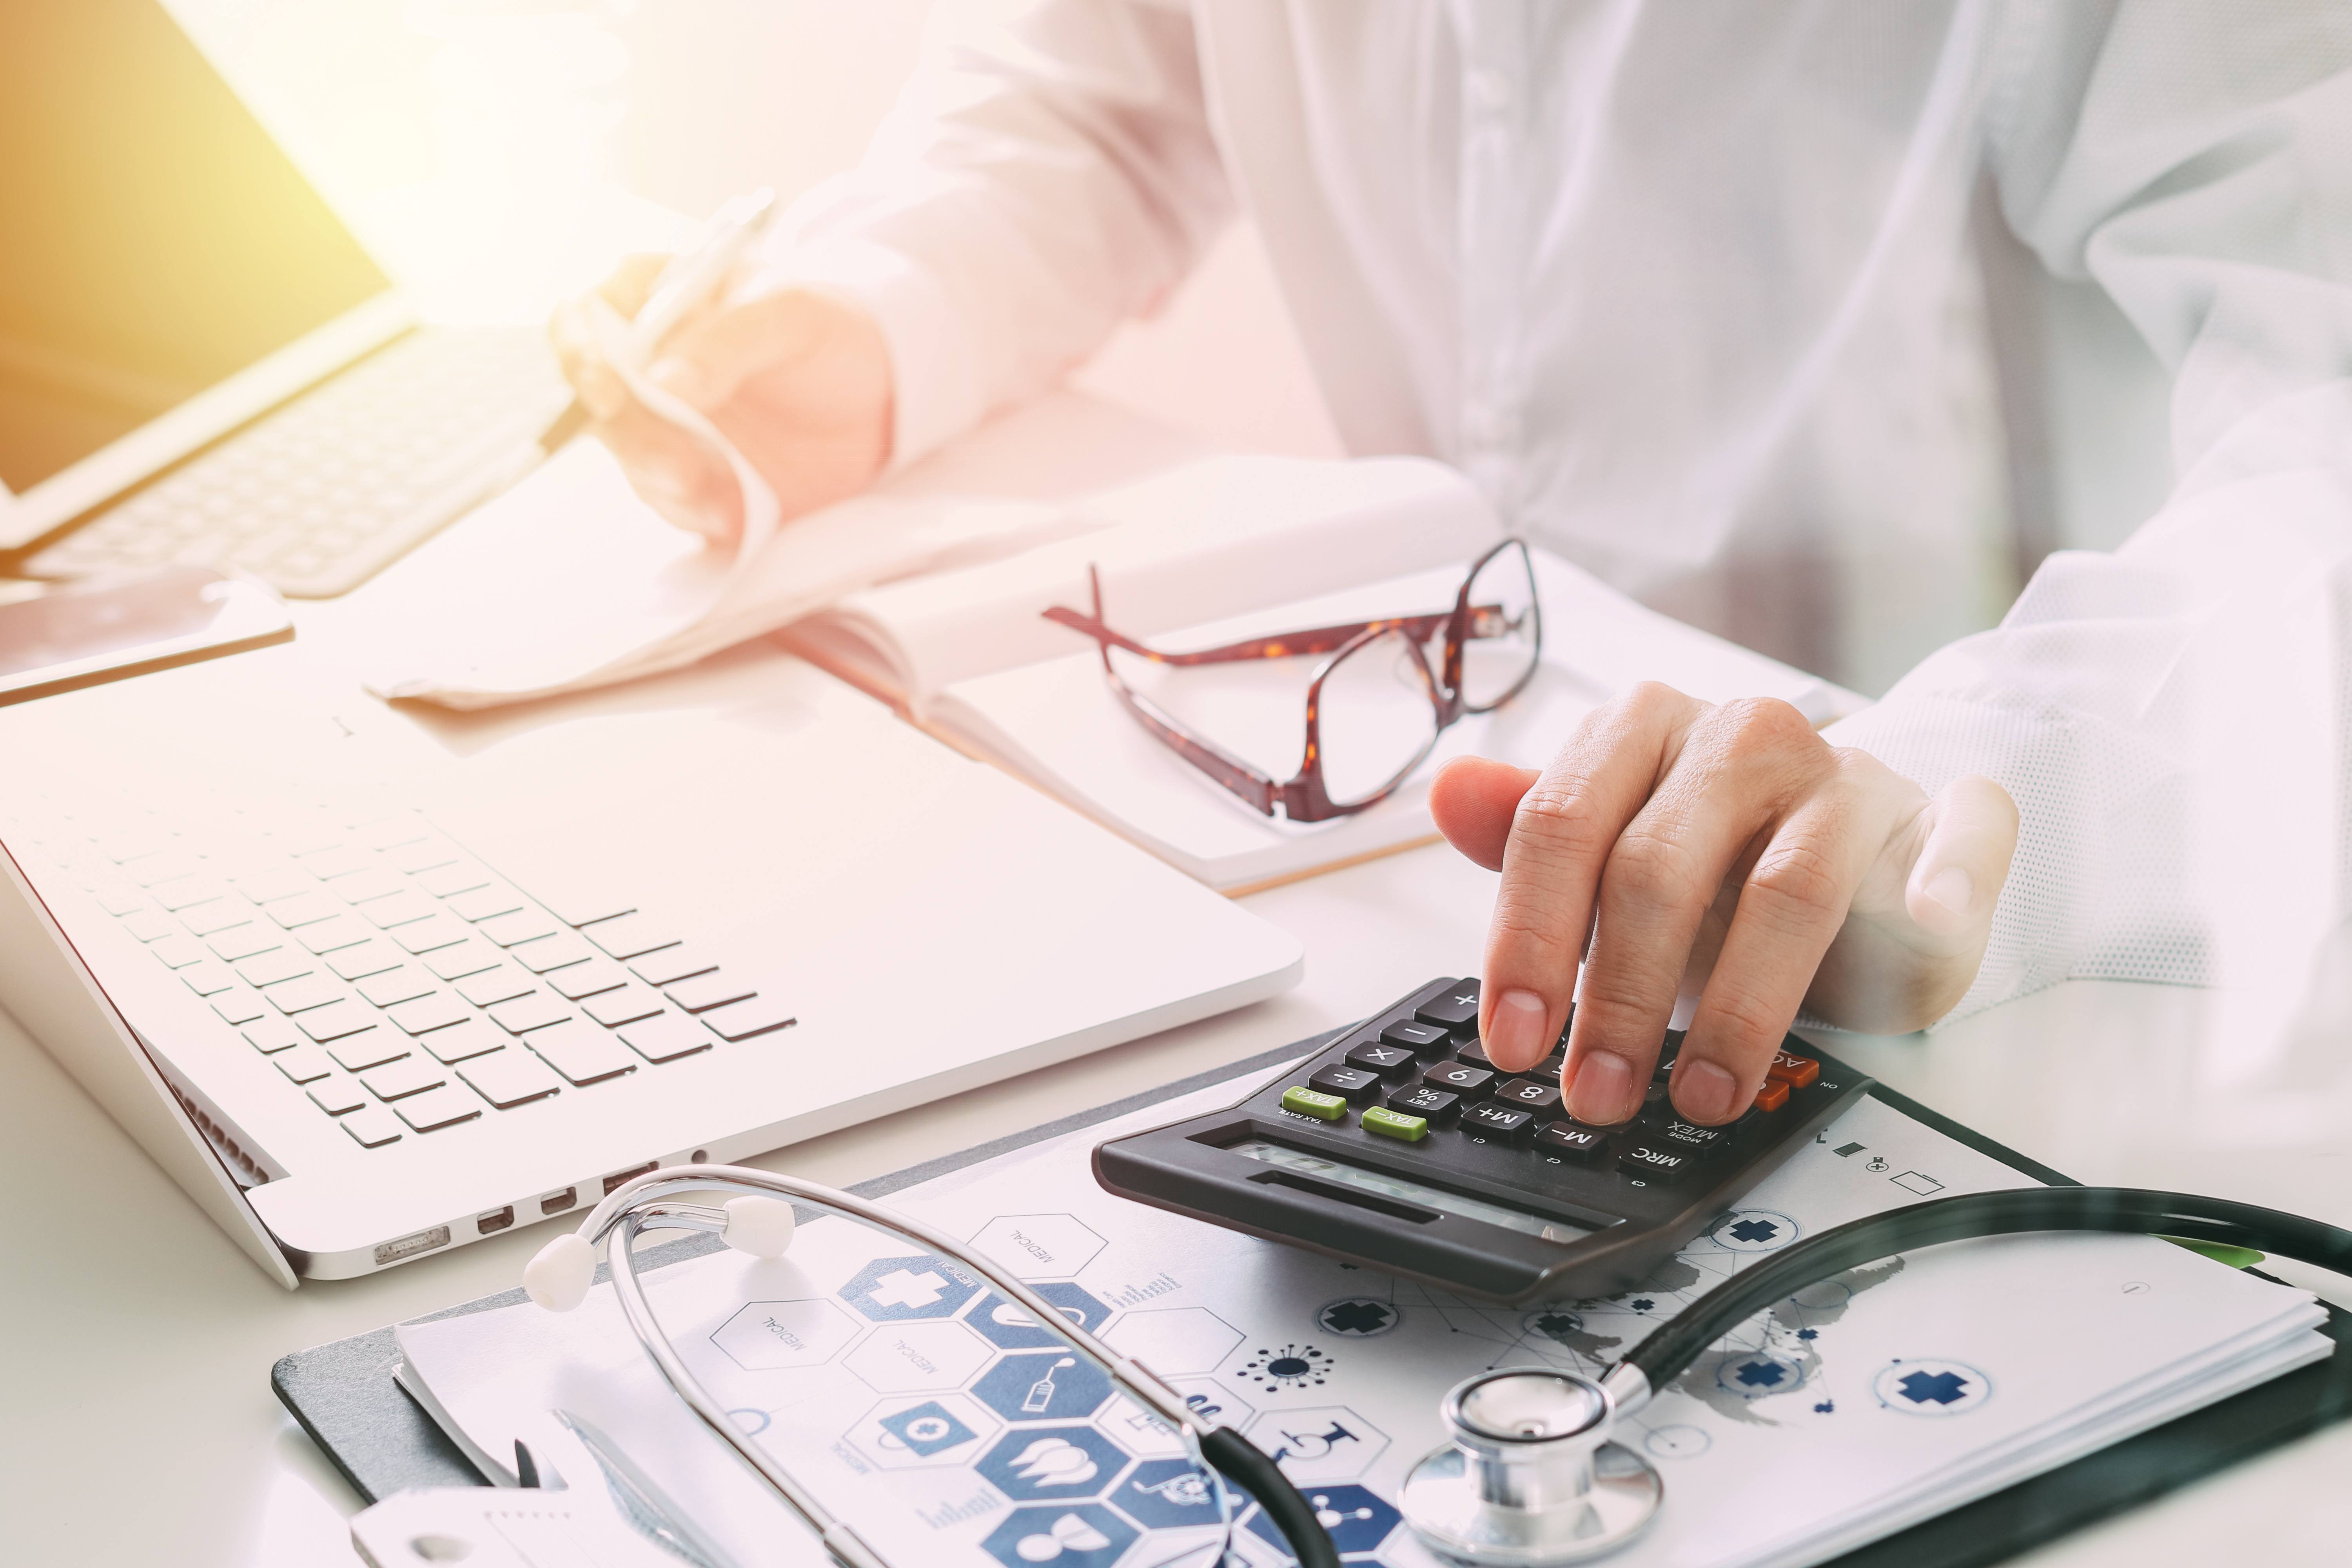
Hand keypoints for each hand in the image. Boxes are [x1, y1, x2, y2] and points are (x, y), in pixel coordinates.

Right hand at [548, 255, 893, 546]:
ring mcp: (672, 424)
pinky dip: (694, 511)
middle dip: (630, 437)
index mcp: (662, 300)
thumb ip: (728, 341)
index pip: (588, 318)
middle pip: (599, 399)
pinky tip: (728, 514)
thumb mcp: (793, 315)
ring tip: (701, 491)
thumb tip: (661, 381)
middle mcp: (652, 363)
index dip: (582, 353)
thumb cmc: (839, 331)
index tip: (609, 391)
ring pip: (632, 456)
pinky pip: (675, 500)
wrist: (892, 395)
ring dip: (658, 479)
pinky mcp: (701, 475)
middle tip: (675, 465)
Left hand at [1428, 683, 2017, 1126]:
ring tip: (1703, 1095)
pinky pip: (1960, 836)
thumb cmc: (1720, 856)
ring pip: (1789, 889)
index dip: (1528, 941)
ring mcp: (1849, 777)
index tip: (1514, 1045)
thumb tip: (1448, 792)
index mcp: (1646, 729)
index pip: (1561, 825)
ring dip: (1742, 1006)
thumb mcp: (1616, 847)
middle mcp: (1744, 737)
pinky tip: (1924, 926)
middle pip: (1660, 868)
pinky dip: (1945, 883)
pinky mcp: (1940, 818)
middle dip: (1619, 997)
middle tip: (1597, 1094)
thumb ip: (1536, 832)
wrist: (1858, 836)